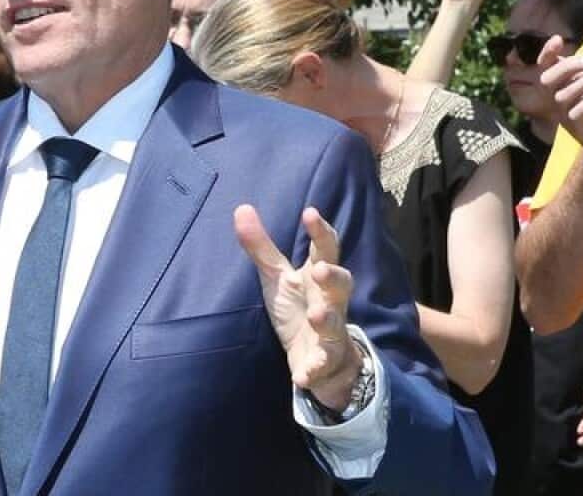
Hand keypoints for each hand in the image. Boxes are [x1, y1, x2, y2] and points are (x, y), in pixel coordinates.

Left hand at [235, 205, 360, 409]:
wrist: (319, 359)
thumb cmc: (299, 309)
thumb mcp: (278, 278)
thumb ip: (262, 247)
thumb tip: (241, 208)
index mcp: (317, 279)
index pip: (325, 251)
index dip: (321, 232)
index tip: (310, 212)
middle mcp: (330, 302)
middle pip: (341, 285)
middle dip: (333, 276)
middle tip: (319, 269)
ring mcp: (330, 334)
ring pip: (336, 325)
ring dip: (327, 320)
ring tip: (316, 316)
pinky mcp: (324, 363)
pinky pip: (323, 366)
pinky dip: (314, 370)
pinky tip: (303, 375)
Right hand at [539, 38, 582, 167]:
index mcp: (558, 83)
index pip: (545, 65)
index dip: (547, 53)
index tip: (557, 39)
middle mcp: (553, 98)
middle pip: (547, 79)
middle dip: (568, 67)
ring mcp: (561, 113)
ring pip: (561, 96)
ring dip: (582, 82)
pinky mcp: (574, 127)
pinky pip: (574, 113)